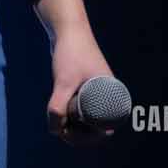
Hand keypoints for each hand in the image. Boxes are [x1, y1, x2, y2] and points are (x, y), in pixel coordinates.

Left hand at [46, 28, 116, 144]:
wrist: (67, 28)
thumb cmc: (71, 53)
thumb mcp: (64, 82)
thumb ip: (57, 105)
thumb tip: (54, 131)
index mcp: (113, 98)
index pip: (104, 130)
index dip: (87, 139)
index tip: (68, 135)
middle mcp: (107, 95)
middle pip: (95, 127)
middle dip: (78, 133)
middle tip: (60, 131)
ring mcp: (95, 90)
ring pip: (86, 117)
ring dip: (73, 124)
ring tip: (57, 124)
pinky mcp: (84, 85)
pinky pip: (80, 107)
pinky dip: (70, 114)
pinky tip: (59, 116)